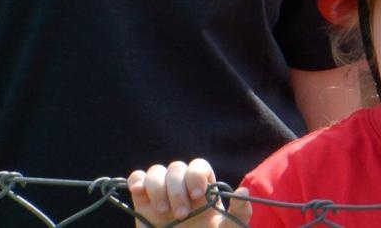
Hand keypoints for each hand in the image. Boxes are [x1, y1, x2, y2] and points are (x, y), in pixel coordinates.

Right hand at [127, 160, 249, 227]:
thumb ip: (240, 213)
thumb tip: (244, 190)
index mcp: (202, 189)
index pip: (198, 166)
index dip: (196, 176)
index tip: (197, 195)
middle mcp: (182, 187)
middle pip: (177, 168)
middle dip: (177, 189)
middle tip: (182, 214)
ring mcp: (161, 193)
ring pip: (156, 171)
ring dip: (158, 187)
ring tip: (162, 210)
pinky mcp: (142, 202)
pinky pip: (137, 179)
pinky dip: (136, 180)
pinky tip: (138, 191)